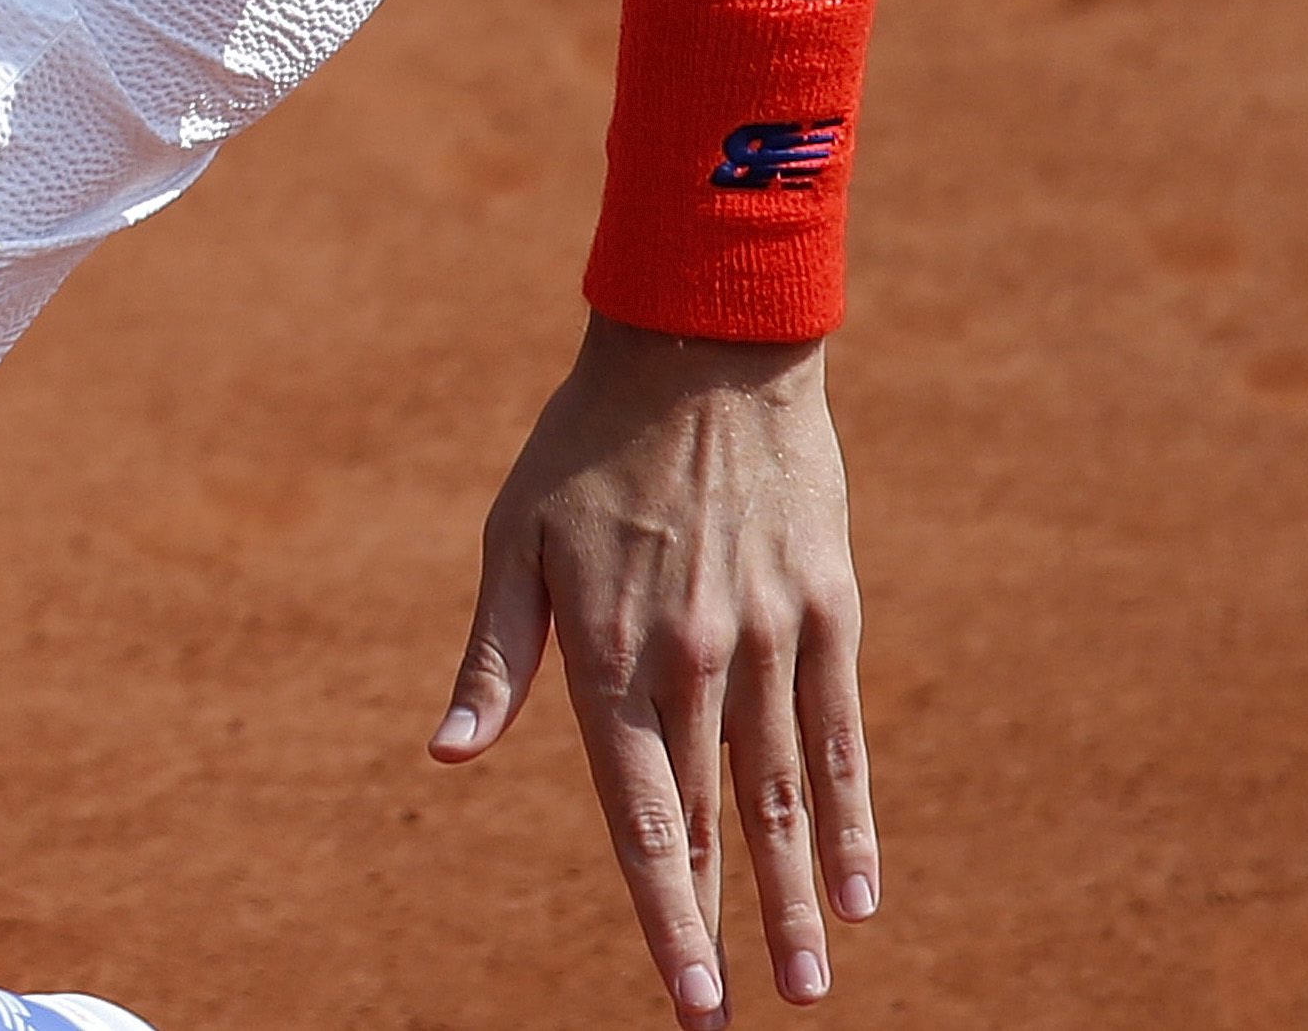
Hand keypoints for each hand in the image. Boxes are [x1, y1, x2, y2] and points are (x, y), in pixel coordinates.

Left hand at [434, 316, 875, 1023]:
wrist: (699, 345)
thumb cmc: (584, 445)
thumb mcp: (512, 539)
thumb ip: (491, 658)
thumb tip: (447, 753)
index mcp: (606, 651)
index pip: (641, 814)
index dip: (662, 912)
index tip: (689, 1000)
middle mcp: (690, 658)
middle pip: (711, 820)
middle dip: (721, 927)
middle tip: (735, 1018)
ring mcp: (766, 637)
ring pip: (785, 793)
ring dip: (798, 895)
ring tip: (814, 981)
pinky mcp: (826, 608)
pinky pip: (841, 733)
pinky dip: (852, 814)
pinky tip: (860, 884)